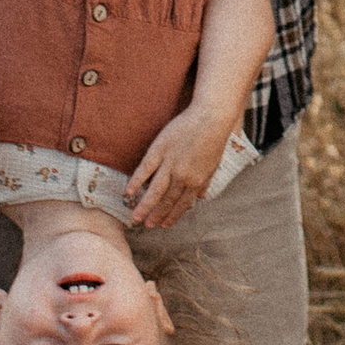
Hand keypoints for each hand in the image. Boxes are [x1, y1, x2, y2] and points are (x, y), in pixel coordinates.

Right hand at [125, 101, 234, 228]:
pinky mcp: (160, 149)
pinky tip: (129, 192)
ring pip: (155, 190)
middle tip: (147, 226)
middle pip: (167, 200)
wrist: (211, 117)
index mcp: (197, 181)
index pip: (182, 204)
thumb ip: (206, 182)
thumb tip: (202, 198)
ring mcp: (170, 163)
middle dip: (156, 215)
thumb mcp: (214, 164)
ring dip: (145, 206)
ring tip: (136, 218)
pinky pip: (145, 169)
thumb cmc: (215, 139)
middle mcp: (182, 175)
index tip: (164, 225)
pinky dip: (137, 181)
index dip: (172, 216)